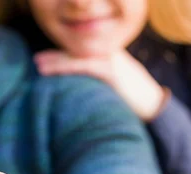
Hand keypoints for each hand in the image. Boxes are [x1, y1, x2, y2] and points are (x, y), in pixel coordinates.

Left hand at [35, 49, 166, 120]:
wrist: (154, 106)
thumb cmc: (133, 99)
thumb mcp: (114, 85)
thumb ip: (98, 80)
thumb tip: (79, 88)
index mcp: (107, 56)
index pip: (80, 51)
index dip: (61, 54)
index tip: (42, 59)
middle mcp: (108, 53)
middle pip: (75, 51)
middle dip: (55, 55)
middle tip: (36, 60)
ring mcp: (109, 60)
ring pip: (76, 56)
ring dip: (56, 61)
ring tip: (39, 66)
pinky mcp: (111, 71)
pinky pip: (83, 66)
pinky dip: (66, 67)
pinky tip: (53, 71)